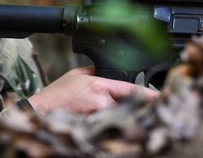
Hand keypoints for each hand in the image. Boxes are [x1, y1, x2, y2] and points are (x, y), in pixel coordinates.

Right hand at [26, 66, 157, 114]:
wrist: (41, 111)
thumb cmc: (57, 94)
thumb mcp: (77, 75)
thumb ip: (96, 73)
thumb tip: (110, 72)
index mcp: (99, 85)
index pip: (130, 89)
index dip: (148, 95)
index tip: (161, 98)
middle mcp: (101, 101)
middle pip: (128, 106)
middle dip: (133, 108)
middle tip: (143, 110)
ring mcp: (98, 117)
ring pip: (120, 117)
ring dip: (122, 117)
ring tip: (122, 118)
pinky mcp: (94, 129)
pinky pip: (109, 127)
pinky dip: (111, 126)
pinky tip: (109, 125)